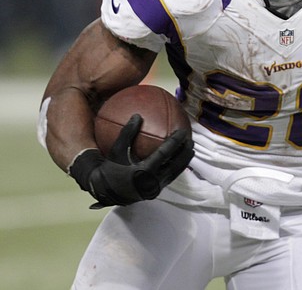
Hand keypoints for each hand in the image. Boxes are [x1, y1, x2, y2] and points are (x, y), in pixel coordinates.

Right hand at [69, 114, 193, 207]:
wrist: (105, 192)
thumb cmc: (110, 169)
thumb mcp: (116, 150)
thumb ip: (127, 133)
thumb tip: (137, 115)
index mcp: (143, 171)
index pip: (165, 154)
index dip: (175, 142)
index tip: (183, 131)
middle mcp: (151, 182)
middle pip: (175, 165)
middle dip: (185, 152)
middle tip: (191, 139)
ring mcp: (155, 188)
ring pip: (175, 173)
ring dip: (184, 161)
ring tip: (190, 150)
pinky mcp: (155, 192)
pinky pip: (170, 178)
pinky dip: (176, 168)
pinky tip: (179, 160)